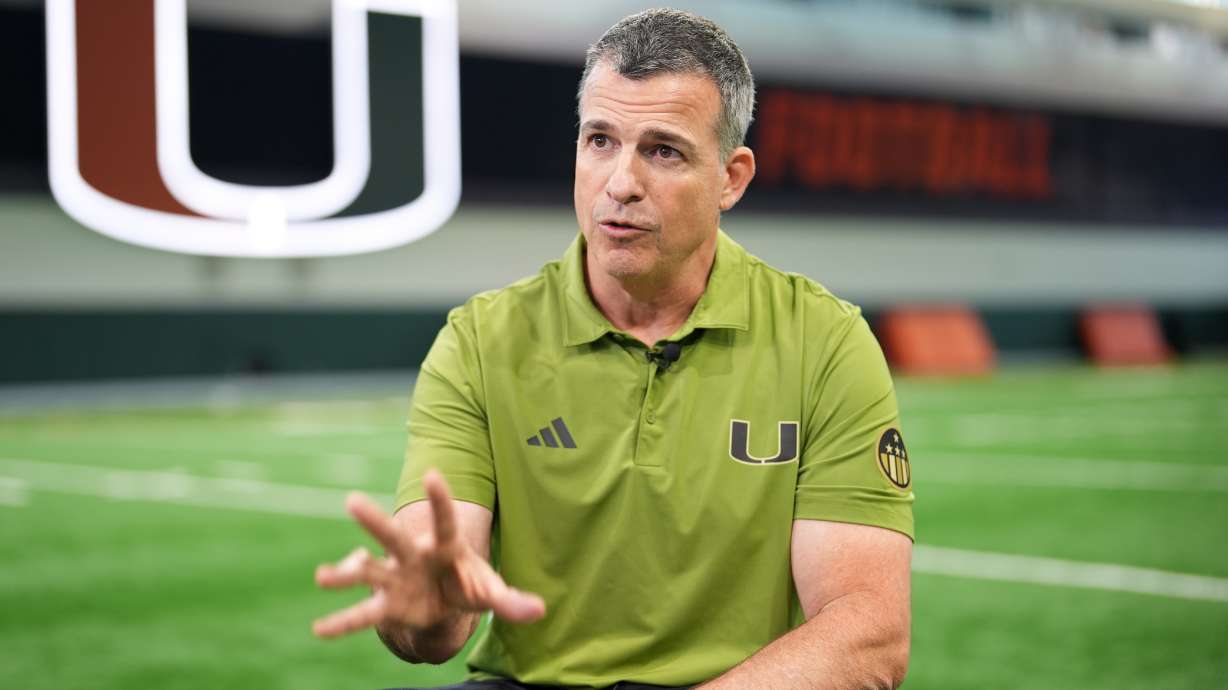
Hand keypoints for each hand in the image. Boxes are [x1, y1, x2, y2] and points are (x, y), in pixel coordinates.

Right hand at [312, 469, 545, 637]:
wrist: (445, 601)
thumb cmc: (469, 583)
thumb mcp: (492, 592)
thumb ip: (512, 602)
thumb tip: (540, 610)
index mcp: (445, 546)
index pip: (444, 520)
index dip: (440, 498)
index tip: (432, 473)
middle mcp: (414, 556)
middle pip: (393, 536)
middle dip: (374, 522)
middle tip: (351, 501)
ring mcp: (395, 578)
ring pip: (369, 571)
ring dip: (345, 573)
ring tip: (322, 577)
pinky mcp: (386, 605)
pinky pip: (362, 613)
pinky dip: (342, 622)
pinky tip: (319, 629)